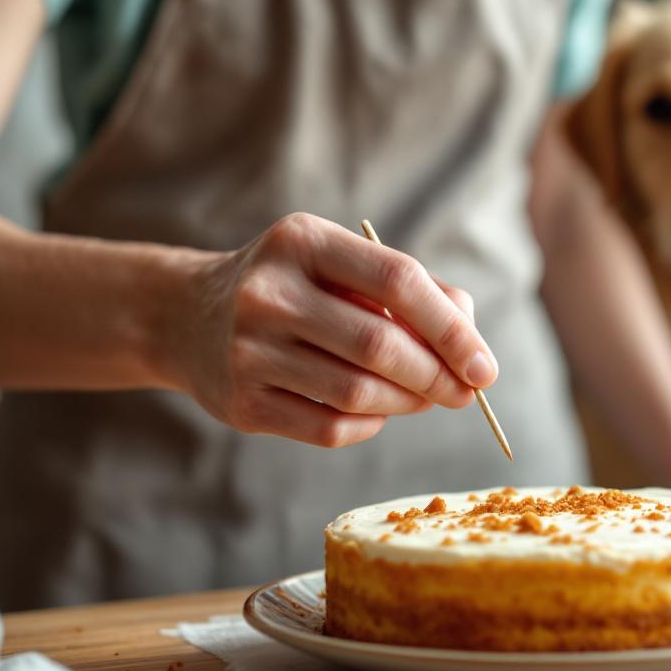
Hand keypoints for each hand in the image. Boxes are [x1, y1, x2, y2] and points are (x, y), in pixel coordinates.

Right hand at [172, 213, 495, 447]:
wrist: (185, 317)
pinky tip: (377, 413)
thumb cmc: (295, 288)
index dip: (451, 328)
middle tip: (466, 393)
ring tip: (425, 398)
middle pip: (381, 345)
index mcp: (303, 241)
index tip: (485, 366)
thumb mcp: (341, 264)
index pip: (397, 280)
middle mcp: (269, 293)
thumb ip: (414, 290)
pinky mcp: (242, 403)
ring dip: (408, 404)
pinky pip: (330, 428)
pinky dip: (370, 426)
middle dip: (437, 376)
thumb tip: (471, 342)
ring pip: (358, 394)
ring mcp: (249, 350)